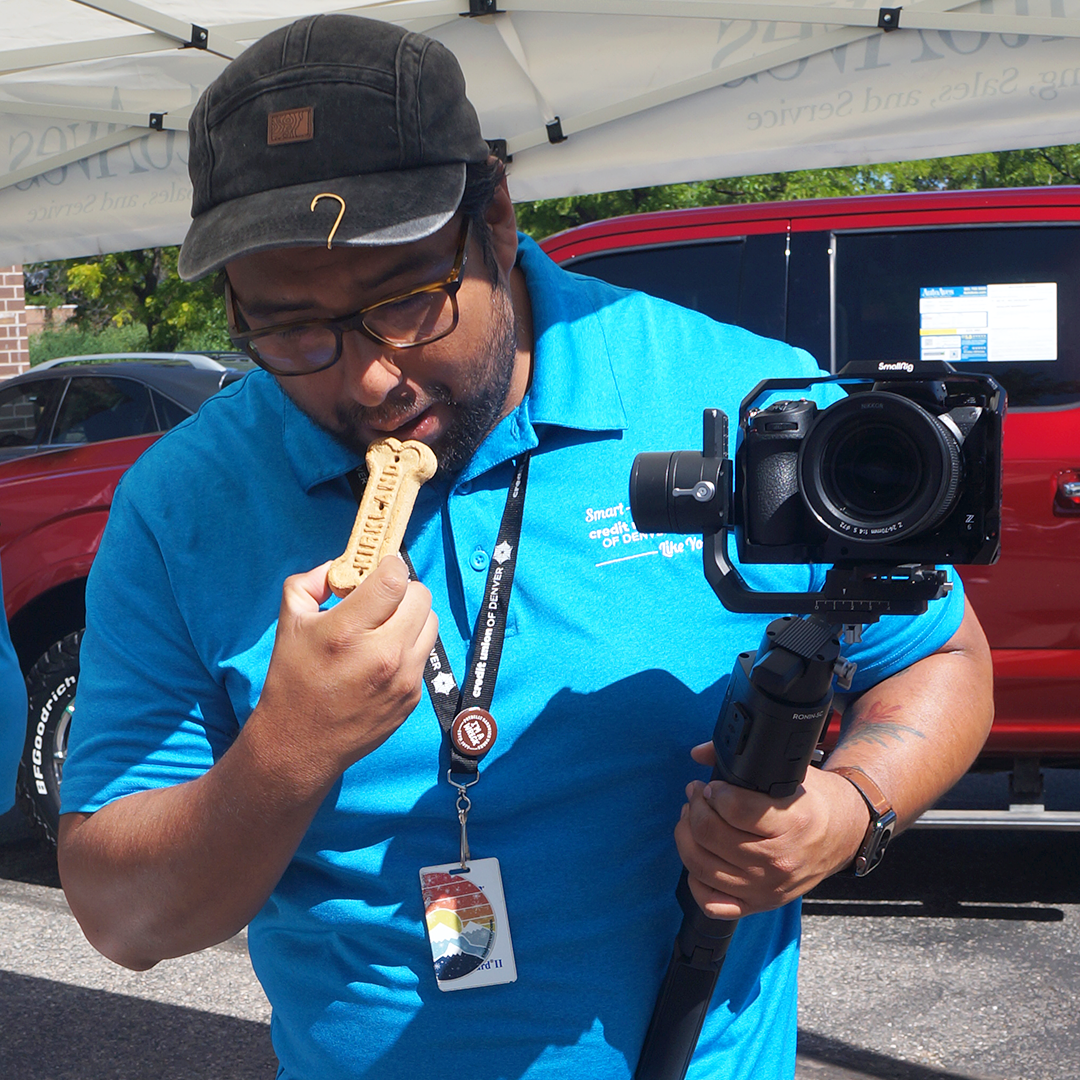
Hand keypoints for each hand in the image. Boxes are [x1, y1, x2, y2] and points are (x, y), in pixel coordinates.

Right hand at [251, 556, 438, 784]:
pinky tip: (383, 656)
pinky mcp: (414, 696)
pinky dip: (409, 645)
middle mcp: (383, 654)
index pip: (395, 579)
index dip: (389, 565)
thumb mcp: (289, 622)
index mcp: (348, 631)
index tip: (379, 568)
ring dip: (411, 616)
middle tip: (381, 598)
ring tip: (385, 625)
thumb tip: (341, 566)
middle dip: (402, 590)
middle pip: (420, 596)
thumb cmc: (292, 680)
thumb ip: (312, 581)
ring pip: (430, 623)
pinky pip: (424, 653)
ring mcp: (404, 678)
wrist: (300, 744)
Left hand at [674, 743, 868, 919]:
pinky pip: (712, 903)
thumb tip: (698, 753)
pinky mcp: (760, 904)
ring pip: (702, 867)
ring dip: (686, 837)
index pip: (733, 809)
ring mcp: (768, 887)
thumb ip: (742, 759)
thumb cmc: (815, 803)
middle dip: (695, 807)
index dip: (713, 792)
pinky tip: (700, 857)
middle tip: (697, 795)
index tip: (712, 786)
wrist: (845, 835)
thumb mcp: (791, 772)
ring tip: (692, 819)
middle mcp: (780, 860)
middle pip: (710, 835)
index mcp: (792, 823)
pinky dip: (696, 882)